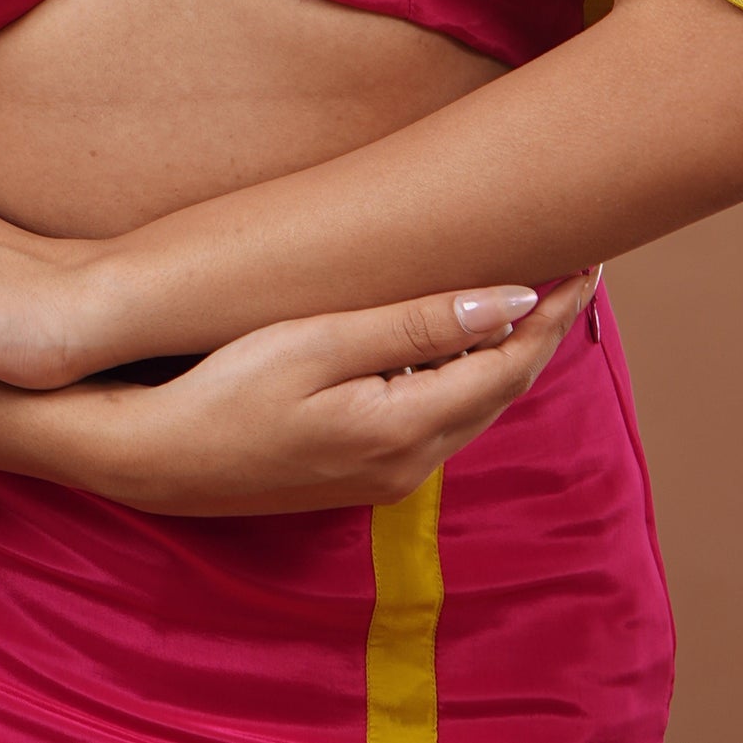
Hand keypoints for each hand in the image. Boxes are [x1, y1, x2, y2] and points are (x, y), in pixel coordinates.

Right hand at [75, 267, 602, 516]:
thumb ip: (419, 324)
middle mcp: (407, 464)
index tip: (590, 267)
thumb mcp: (320, 341)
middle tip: (574, 272)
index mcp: (406, 428)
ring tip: (528, 300)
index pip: (509, 365)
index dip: (555, 316)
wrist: (151, 456)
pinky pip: (434, 420)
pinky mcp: (354, 474)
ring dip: (503, 357)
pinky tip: (451, 346)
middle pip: (499, 391)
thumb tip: (513, 303)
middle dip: (542, 334)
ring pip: (469, 409)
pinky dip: (460, 378)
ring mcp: (381, 476)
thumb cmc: (224, 386)